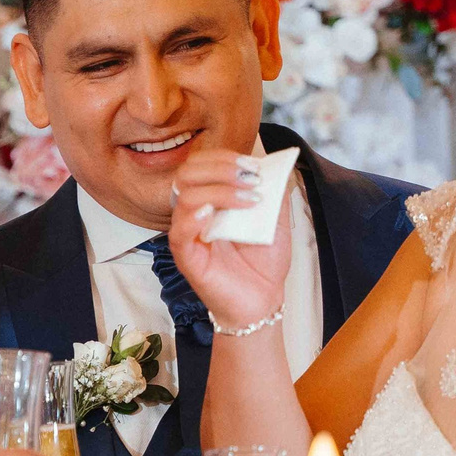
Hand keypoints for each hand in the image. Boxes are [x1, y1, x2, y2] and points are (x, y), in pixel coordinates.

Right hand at [167, 149, 289, 329]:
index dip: (225, 157)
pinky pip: (178, 232)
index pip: (202, 164)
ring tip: (249, 200)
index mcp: (212, 198)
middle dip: (220, 168)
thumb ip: (274, 190)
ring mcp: (189, 233)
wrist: (264, 298)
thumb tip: (275, 162)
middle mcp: (195, 211)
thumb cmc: (265, 260)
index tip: (253, 165)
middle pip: (187, 173)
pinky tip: (212, 214)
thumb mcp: (277, 218)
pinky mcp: (187, 257)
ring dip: (219, 191)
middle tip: (250, 177)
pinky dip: (193, 218)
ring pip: (185, 197)